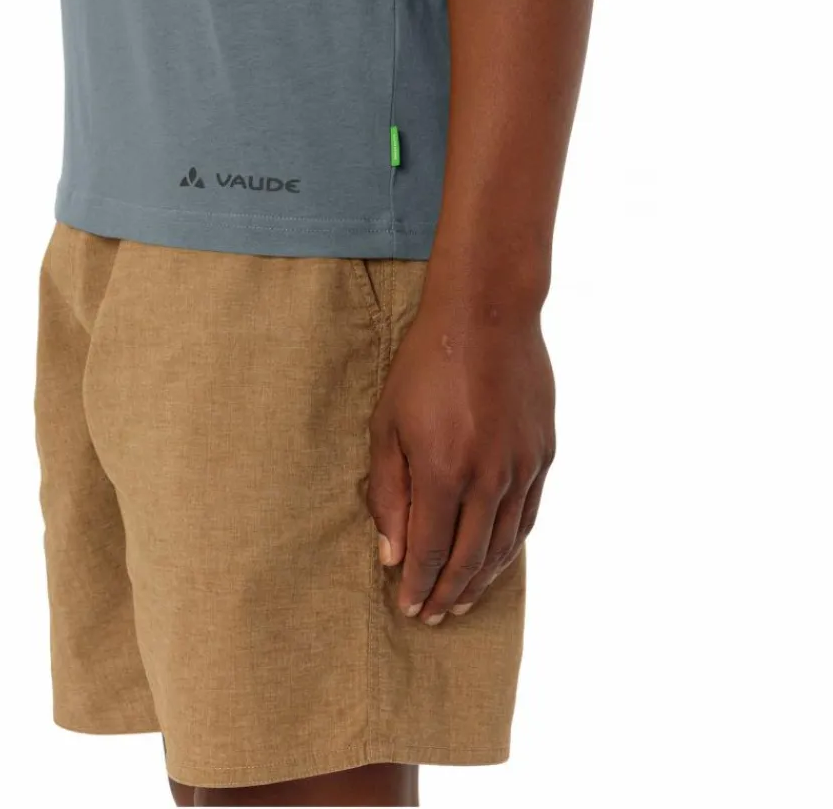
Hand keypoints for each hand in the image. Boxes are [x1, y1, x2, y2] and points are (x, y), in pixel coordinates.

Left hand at [367, 291, 554, 623]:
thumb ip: (389, 493)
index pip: (429, 552)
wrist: (487, 317)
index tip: (408, 607)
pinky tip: (497, 558)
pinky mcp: (544, 455)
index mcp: (443, 472)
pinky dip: (511, 546)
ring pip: (504, 545)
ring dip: (482, 579)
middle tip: (433, 615)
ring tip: (463, 600)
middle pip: (469, 559)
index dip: (417, 586)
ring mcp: (522, 468)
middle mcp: (488, 479)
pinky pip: (527, 516)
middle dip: (447, 594)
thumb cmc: (425, 365)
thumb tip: (391, 553)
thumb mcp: (388, 424)